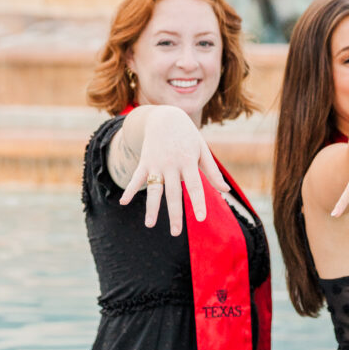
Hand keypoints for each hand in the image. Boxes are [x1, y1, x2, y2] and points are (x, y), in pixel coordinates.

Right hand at [119, 107, 228, 231]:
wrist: (165, 116)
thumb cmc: (188, 136)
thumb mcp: (202, 150)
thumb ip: (213, 172)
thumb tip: (226, 190)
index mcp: (189, 162)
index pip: (195, 186)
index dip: (198, 202)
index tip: (201, 218)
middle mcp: (172, 164)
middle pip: (173, 193)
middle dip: (175, 214)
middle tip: (176, 233)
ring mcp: (157, 163)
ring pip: (154, 189)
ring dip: (152, 207)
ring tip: (149, 225)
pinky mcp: (145, 161)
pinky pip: (137, 178)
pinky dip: (129, 189)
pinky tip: (122, 203)